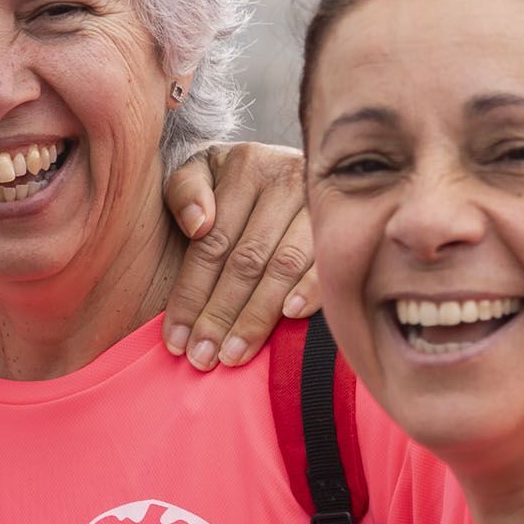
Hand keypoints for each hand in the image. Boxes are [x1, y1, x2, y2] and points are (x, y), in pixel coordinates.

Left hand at [156, 144, 313, 366]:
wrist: (293, 165)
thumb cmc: (236, 181)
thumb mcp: (202, 171)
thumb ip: (185, 191)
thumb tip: (198, 225)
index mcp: (245, 166)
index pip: (213, 243)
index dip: (191, 294)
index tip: (177, 340)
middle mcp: (285, 178)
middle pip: (246, 260)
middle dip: (221, 314)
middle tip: (204, 359)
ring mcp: (319, 201)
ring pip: (282, 266)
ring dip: (257, 316)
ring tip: (234, 355)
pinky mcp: (346, 223)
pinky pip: (326, 263)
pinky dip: (311, 289)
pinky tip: (291, 317)